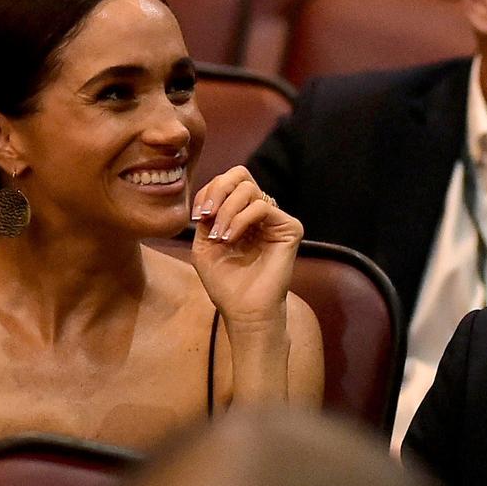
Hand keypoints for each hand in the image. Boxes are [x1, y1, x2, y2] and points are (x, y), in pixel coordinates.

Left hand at [189, 166, 302, 338]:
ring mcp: (275, 219)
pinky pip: (262, 206)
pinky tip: (231, 238)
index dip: (208, 192)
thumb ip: (206, 215)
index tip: (197, 217)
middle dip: (217, 190)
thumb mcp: (203, 244)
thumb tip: (211, 194)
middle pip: (240, 175)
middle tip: (207, 214)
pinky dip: (241, 219)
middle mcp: (260, 212)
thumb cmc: (225, 282)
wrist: (244, 310)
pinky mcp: (289, 228)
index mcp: (241, 214)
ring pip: (249, 189)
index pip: (226, 182)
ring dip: (226, 210)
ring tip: (220, 236)